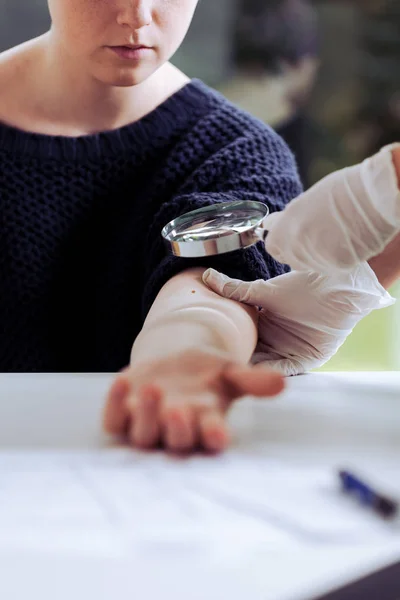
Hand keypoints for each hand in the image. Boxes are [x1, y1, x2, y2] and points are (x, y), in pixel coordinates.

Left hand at [103, 349, 284, 452]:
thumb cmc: (209, 375)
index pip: (211, 440)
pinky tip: (122, 380)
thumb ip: (253, 380)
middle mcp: (176, 431)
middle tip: (180, 410)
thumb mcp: (231, 372)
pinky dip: (114, 403)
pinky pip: (114, 419)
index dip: (213, 438)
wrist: (175, 365)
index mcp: (206, 425)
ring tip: (153, 389)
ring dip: (146, 416)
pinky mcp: (123, 415)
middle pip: (175, 442)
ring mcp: (147, 425)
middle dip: (177, 429)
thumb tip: (281, 384)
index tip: (218, 432)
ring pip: (143, 435)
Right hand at [203, 266, 393, 375]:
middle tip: (215, 370)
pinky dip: (274, 372)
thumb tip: (207, 275)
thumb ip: (235, 290)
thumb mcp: (264, 292)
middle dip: (236, 362)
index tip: (208, 350)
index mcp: (263, 325)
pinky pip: (287, 369)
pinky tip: (259, 375)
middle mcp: (275, 340)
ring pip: (266, 365)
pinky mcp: (307, 359)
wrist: (336, 286)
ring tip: (233, 377)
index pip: (240, 339)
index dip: (226, 344)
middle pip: (251, 355)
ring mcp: (290, 350)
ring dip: (252, 371)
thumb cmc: (304, 286)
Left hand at [264, 144, 399, 273]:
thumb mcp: (304, 201)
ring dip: (318, 256)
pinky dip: (336, 258)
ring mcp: (317, 259)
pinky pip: (331, 267)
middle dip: (300, 251)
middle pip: (292, 260)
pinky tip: (346, 241)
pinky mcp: (337, 266)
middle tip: (318, 235)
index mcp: (286, 229)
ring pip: (311, 265)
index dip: (282, 243)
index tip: (289, 238)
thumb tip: (272, 225)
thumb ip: (288, 219)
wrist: (372, 196)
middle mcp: (297, 247)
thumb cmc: (340, 191)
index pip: (273, 248)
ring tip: (335, 235)